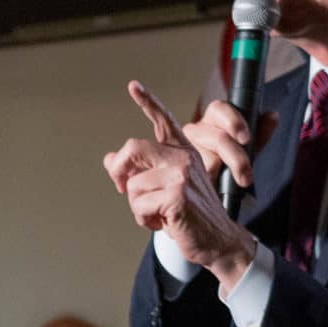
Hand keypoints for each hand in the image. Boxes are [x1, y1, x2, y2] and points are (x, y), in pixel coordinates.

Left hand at [104, 81, 256, 290]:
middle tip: (122, 189)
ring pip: (132, 185)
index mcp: (183, 153)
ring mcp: (182, 175)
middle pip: (132, 148)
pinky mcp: (178, 195)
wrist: (218, 241)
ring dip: (137, 206)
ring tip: (158, 213)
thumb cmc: (190, 216)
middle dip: (119, 172)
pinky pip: (139, 205)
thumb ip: (141, 172)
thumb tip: (109, 158)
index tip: (134, 85)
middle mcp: (184, 158)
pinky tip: (164, 222)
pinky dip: (145, 220)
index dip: (149, 102)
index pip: (164, 122)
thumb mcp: (164, 189)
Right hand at [178, 99, 268, 193]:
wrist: (217, 185)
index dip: (233, 121)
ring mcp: (184, 147)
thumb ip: (261, 130)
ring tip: (233, 184)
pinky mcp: (176, 166)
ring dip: (221, 172)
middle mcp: (197, 129)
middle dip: (235, 157)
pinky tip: (213, 186)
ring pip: (204, 157)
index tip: (246, 139)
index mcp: (214, 119)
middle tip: (245, 174)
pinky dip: (207, 180)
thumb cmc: (233, 159)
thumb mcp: (250, 145)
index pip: (219, 109)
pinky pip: (192, 174)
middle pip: (216, 137)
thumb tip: (273, 116)